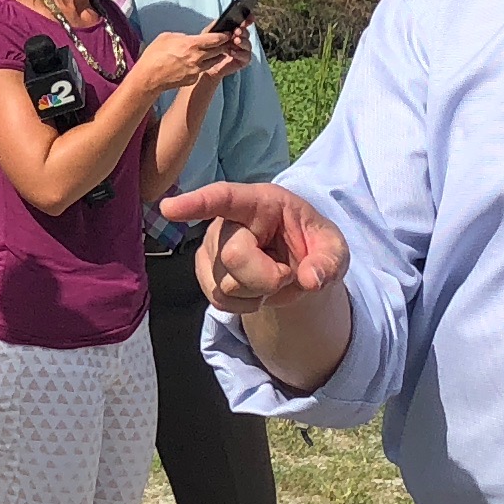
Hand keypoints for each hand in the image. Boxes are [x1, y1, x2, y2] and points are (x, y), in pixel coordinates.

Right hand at [124, 25, 246, 103]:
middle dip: (223, 45)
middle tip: (224, 42)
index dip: (223, 35)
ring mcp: (196, 70)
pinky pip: (202, 70)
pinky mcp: (193, 79)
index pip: (215, 39)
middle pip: (219, 50)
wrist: (148, 78)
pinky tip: (195, 63)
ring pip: (213, 62)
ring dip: (215, 56)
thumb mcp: (167, 37)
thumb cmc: (154, 55)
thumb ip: (182, 36)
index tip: (227, 33)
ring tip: (212, 52)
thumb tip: (189, 38)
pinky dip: (202, 66)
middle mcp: (197, 58)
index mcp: (192, 44)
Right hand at [167, 179, 344, 313]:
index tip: (169, 208)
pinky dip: (244, 305)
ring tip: (272, 278)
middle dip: (267, 278)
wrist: (298, 264)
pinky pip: (218, 300)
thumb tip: (312, 279)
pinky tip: (256, 291)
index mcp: (260, 202)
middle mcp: (229, 221)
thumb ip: (329, 262)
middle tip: (287, 274)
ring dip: (257, 293)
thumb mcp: (335, 249)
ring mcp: (212, 247)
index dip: (196, 203)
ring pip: (224, 285)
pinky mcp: (205, 272)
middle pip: (233, 256)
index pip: (224, 198)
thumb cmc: (312, 245)